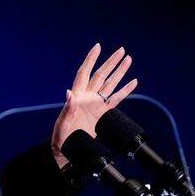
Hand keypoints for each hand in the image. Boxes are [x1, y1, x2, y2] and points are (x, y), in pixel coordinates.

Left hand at [51, 43, 137, 167]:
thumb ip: (67, 108)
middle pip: (101, 75)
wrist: (67, 148)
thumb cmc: (61, 135)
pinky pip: (117, 98)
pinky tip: (133, 82)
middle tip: (121, 50)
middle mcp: (88, 96)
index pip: (85, 72)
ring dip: (120, 72)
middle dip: (111, 62)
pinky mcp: (104, 113)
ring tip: (128, 59)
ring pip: (111, 84)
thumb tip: (69, 93)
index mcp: (78, 95)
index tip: (98, 47)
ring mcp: (97, 104)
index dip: (91, 59)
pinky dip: (125, 90)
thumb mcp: (62, 122)